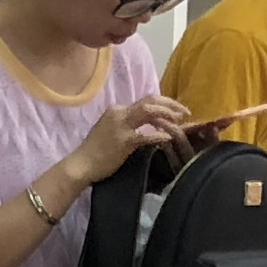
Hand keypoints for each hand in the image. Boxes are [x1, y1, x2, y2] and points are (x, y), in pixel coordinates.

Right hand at [69, 89, 190, 186]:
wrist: (81, 165)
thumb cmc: (95, 151)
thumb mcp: (111, 131)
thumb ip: (128, 125)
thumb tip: (151, 125)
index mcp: (117, 110)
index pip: (146, 101)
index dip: (164, 104)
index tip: (177, 112)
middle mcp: (119, 112)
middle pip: (150, 101)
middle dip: (171, 105)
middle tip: (186, 113)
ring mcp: (121, 126)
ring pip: (149, 111)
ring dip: (168, 114)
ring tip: (181, 122)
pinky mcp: (124, 140)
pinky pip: (146, 135)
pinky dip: (159, 135)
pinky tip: (169, 138)